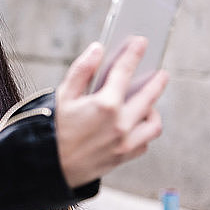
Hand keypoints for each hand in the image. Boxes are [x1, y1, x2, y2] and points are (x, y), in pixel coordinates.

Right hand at [54, 36, 167, 187]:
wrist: (49, 167)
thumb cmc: (53, 130)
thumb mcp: (62, 95)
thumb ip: (82, 70)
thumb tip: (97, 50)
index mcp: (105, 104)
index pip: (124, 72)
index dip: (134, 54)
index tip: (141, 43)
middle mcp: (120, 123)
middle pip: (148, 96)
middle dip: (156, 82)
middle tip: (161, 73)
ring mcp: (125, 142)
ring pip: (153, 123)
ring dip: (153, 110)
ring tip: (148, 103)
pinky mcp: (123, 157)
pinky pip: (144, 142)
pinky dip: (143, 132)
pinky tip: (136, 125)